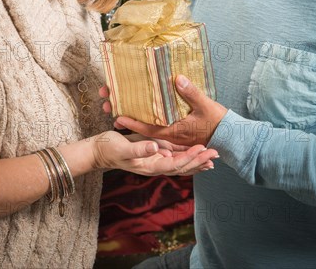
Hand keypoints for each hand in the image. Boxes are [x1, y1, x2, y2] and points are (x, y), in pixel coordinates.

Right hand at [89, 130, 217, 175]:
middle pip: (182, 166)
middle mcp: (156, 164)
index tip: (202, 149)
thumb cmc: (110, 149)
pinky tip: (196, 150)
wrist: (100, 150)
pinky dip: (187, 154)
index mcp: (151, 165)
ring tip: (212, 156)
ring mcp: (156, 159)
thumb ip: (139, 150)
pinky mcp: (155, 151)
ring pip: (181, 162)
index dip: (190, 158)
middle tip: (216, 153)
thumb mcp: (123, 149)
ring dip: (197, 159)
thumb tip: (156, 148)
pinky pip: (174, 155)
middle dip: (199, 160)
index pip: (175, 164)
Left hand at [115, 75, 227, 145]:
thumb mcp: (205, 106)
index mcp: (174, 132)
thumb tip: (177, 79)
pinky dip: (148, 118)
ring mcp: (173, 133)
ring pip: (150, 126)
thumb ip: (191, 93)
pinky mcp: (178, 129)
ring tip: (119, 105)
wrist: (230, 136)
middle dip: (127, 117)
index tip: (117, 116)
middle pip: (144, 127)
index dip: (132, 123)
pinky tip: (143, 108)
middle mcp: (170, 134)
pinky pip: (159, 125)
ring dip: (135, 117)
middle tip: (109, 104)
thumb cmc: (217, 122)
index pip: (148, 129)